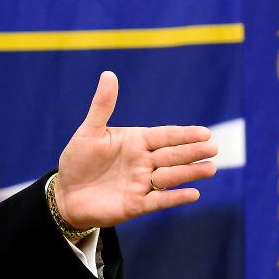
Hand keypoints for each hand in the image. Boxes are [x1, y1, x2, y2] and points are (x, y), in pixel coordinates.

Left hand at [54, 71, 217, 229]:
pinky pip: (159, 201)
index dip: (183, 134)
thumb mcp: (89, 132)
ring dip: (189, 173)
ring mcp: (142, 184)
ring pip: (170, 177)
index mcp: (135, 142)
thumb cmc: (77, 159)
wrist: (65, 193)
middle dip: (192, 152)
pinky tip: (193, 194)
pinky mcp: (137, 205)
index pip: (164, 136)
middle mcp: (143, 162)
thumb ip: (102, 105)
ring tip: (210, 168)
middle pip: (172, 155)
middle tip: (213, 147)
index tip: (204, 132)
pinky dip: (175, 198)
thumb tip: (109, 74)